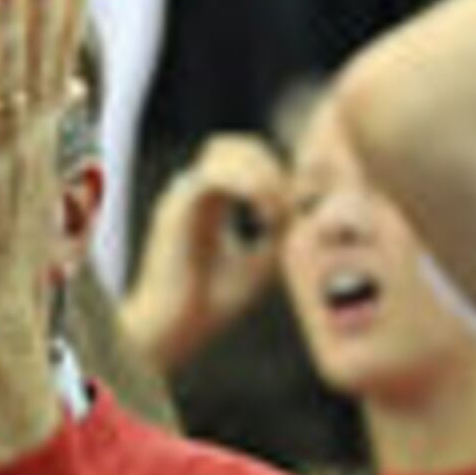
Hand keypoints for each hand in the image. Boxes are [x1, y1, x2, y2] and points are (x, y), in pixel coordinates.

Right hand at [120, 133, 286, 374]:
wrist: (172, 330)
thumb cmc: (210, 303)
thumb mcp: (259, 261)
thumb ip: (279, 230)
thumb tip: (303, 206)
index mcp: (206, 202)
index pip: (240, 157)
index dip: (275, 170)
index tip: (295, 206)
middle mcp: (190, 191)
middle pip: (233, 144)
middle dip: (270, 165)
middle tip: (288, 204)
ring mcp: (181, 196)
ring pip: (224, 151)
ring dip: (262, 173)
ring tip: (277, 211)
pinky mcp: (177, 209)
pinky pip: (215, 177)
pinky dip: (249, 189)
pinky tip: (266, 218)